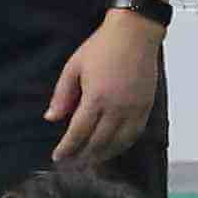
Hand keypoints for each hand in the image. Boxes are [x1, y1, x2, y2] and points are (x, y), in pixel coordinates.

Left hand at [43, 9, 165, 166]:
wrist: (135, 33)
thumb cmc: (102, 46)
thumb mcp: (74, 67)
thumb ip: (62, 95)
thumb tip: (51, 118)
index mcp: (96, 98)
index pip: (78, 132)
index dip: (67, 148)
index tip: (58, 157)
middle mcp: (116, 108)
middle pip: (98, 142)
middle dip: (82, 156)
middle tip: (71, 164)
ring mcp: (134, 109)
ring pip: (117, 143)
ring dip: (102, 155)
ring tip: (89, 161)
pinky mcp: (146, 108)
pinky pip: (134, 135)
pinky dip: (121, 146)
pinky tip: (112, 149)